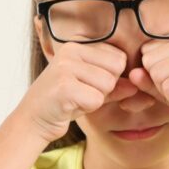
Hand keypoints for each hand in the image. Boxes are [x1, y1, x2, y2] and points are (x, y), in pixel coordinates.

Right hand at [18, 42, 138, 142]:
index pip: (118, 58)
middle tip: (82, 94)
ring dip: (95, 100)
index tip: (89, 86)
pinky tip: (70, 106)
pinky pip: (96, 99)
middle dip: (105, 89)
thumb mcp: (92, 91)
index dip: (111, 78)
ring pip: (107, 84)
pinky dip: (88, 108)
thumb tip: (137, 85)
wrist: (32, 121)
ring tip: (75, 99)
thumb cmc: (63, 104)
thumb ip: (115, 86)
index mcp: (77, 47)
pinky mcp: (64, 87)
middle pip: (115, 70)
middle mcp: (71, 52)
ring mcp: (65, 68)